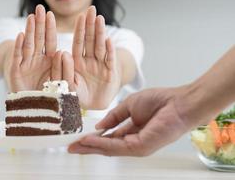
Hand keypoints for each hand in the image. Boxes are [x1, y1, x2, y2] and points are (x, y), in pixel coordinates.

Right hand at [4, 5, 56, 91]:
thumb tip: (62, 52)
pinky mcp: (16, 72)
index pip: (50, 41)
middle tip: (40, 8)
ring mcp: (26, 64)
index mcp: (49, 61)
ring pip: (28, 45)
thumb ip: (61, 69)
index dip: (50, 28)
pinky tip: (20, 35)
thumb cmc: (48, 95)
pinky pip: (18, 58)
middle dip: (39, 24)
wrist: (33, 108)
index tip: (51, 15)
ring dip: (29, 31)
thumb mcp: (59, 82)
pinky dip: (19, 47)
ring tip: (31, 18)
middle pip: (38, 39)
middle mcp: (37, 60)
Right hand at [69, 86, 200, 155]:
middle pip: (106, 146)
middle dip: (88, 147)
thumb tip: (100, 126)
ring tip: (76, 145)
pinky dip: (101, 143)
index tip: (79, 138)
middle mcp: (133, 141)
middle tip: (72, 147)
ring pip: (109, 149)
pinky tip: (89, 140)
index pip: (109, 138)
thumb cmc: (160, 101)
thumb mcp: (129, 106)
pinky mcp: (141, 147)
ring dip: (91, 146)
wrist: (178, 102)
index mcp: (132, 131)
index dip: (94, 138)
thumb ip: (114, 117)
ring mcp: (137, 146)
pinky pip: (116, 146)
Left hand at [71, 6, 120, 108]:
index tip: (80, 16)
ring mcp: (100, 66)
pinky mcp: (110, 73)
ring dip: (100, 33)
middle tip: (91, 9)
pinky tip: (108, 40)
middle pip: (90, 41)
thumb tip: (62, 52)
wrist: (95, 104)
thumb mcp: (68, 85)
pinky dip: (109, 51)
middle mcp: (89, 61)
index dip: (79, 30)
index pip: (78, 43)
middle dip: (91, 25)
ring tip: (99, 19)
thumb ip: (64, 71)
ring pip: (100, 47)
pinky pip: (109, 60)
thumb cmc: (79, 95)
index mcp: (77, 62)